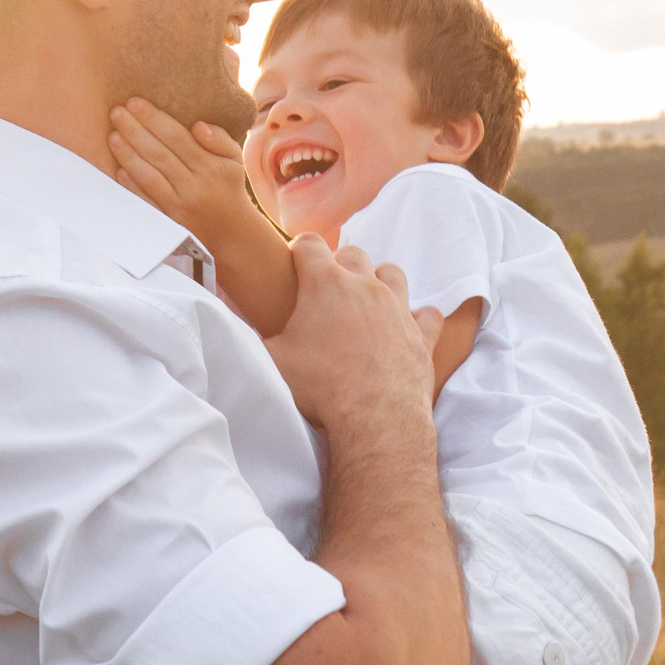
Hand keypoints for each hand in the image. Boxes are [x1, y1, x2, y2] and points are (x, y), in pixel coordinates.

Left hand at [109, 99, 262, 241]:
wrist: (230, 231)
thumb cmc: (227, 186)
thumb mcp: (234, 160)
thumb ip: (219, 139)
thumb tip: (197, 126)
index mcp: (211, 167)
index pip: (177, 137)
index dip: (154, 119)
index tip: (134, 102)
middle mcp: (194, 186)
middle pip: (159, 153)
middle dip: (135, 130)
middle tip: (116, 111)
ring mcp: (179, 206)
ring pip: (149, 176)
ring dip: (128, 155)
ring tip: (112, 135)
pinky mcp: (168, 222)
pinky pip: (146, 202)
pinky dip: (132, 186)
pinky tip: (118, 169)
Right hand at [261, 235, 441, 434]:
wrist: (374, 419)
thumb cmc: (319, 388)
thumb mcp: (272, 361)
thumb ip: (255, 338)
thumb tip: (236, 330)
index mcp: (326, 284)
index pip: (309, 244)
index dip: (299, 248)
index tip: (294, 260)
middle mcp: (366, 286)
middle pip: (353, 254)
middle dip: (338, 263)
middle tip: (327, 288)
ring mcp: (399, 308)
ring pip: (393, 273)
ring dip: (379, 280)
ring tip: (367, 301)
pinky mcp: (422, 335)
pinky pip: (427, 315)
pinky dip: (419, 319)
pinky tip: (409, 328)